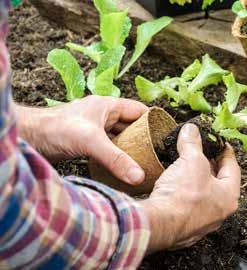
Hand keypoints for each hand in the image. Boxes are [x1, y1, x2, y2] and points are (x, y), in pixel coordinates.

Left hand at [16, 96, 147, 184]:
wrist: (31, 137)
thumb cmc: (57, 129)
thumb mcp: (91, 141)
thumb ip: (116, 159)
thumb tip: (139, 176)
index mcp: (109, 106)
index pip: (139, 111)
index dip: (153, 121)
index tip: (165, 136)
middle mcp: (104, 115)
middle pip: (131, 126)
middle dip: (143, 138)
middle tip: (156, 154)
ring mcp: (96, 129)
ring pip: (120, 137)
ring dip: (129, 148)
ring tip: (143, 162)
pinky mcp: (88, 141)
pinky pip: (109, 147)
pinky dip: (117, 155)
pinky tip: (123, 166)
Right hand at [140, 124, 240, 252]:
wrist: (159, 223)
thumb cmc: (184, 196)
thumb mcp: (191, 160)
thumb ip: (193, 143)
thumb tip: (191, 129)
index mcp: (228, 197)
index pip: (233, 169)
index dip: (226, 152)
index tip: (220, 143)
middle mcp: (218, 213)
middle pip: (217, 183)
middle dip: (208, 165)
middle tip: (201, 152)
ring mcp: (200, 222)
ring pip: (201, 195)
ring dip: (194, 180)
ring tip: (185, 165)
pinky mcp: (182, 226)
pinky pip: (186, 205)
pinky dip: (182, 193)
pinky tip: (173, 184)